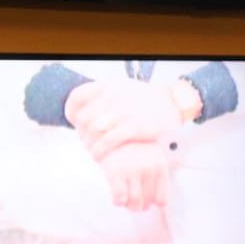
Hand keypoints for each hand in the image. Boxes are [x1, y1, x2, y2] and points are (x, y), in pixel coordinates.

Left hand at [66, 80, 184, 160]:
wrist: (173, 103)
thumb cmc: (146, 99)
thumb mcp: (123, 88)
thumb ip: (103, 95)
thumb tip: (84, 105)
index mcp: (108, 87)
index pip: (78, 97)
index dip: (71, 112)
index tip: (75, 123)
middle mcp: (113, 97)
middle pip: (84, 118)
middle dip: (82, 133)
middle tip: (86, 141)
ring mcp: (123, 112)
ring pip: (93, 131)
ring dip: (89, 144)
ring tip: (93, 151)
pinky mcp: (134, 127)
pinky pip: (108, 141)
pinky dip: (99, 151)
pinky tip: (99, 157)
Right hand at [95, 141, 170, 210]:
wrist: (111, 130)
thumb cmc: (132, 146)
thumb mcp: (151, 155)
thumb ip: (155, 175)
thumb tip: (159, 204)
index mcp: (160, 165)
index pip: (162, 196)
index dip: (156, 205)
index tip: (151, 206)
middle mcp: (148, 169)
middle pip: (147, 201)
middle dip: (141, 207)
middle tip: (135, 205)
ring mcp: (132, 170)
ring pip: (134, 201)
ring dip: (130, 206)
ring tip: (126, 203)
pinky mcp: (115, 172)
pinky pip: (119, 197)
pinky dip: (118, 202)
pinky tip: (117, 199)